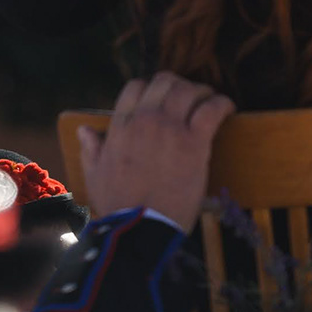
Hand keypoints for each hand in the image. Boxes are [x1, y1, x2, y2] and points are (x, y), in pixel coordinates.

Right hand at [75, 70, 234, 230]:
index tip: (161, 100)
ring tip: (208, 102)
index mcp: (122, 126)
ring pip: (189, 90)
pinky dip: (222, 104)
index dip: (150, 88)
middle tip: (188, 99)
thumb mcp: (95, 176)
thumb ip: (91, 149)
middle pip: (166, 81)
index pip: (136, 86)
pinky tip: (226, 108)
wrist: (139, 229)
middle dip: (178, 85)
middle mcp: (146, 120)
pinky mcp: (195, 143)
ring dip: (202, 92)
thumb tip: (84, 130)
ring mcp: (171, 129)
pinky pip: (212, 109)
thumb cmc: (118, 206)